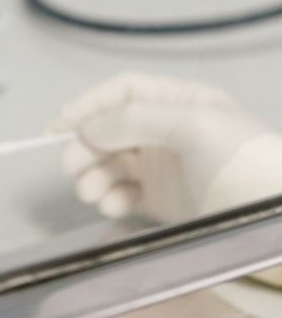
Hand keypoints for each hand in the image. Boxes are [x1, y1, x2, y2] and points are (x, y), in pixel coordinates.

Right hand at [50, 72, 275, 222]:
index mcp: (181, 102)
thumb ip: (135, 119)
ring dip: (93, 175)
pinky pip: (124, 193)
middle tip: (69, 168)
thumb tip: (87, 129)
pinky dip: (111, 199)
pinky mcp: (162, 201)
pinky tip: (113, 207)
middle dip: (85, 146)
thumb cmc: (240, 163)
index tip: (57, 128)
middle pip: (110, 129)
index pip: (123, 92)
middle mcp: (169, 130)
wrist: (275, 224)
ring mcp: (165, 168)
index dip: (88, 105)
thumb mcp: (194, 125)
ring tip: (90, 193)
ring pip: (111, 163)